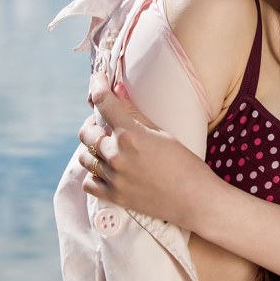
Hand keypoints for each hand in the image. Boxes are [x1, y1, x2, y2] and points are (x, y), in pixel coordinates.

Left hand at [77, 72, 221, 229]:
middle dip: (94, 123)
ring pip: (84, 156)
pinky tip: (106, 170)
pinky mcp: (114, 196)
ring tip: (107, 147)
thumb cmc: (184, 163)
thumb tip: (118, 90)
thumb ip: (135, 113)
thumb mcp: (161, 133)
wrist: (195, 199)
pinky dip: (94, 174)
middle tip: (106, 124)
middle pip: (86, 131)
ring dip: (92, 148)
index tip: (98, 80)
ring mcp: (113, 178)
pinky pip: (88, 182)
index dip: (98, 86)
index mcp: (131, 134)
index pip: (104, 102)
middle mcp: (117, 155)